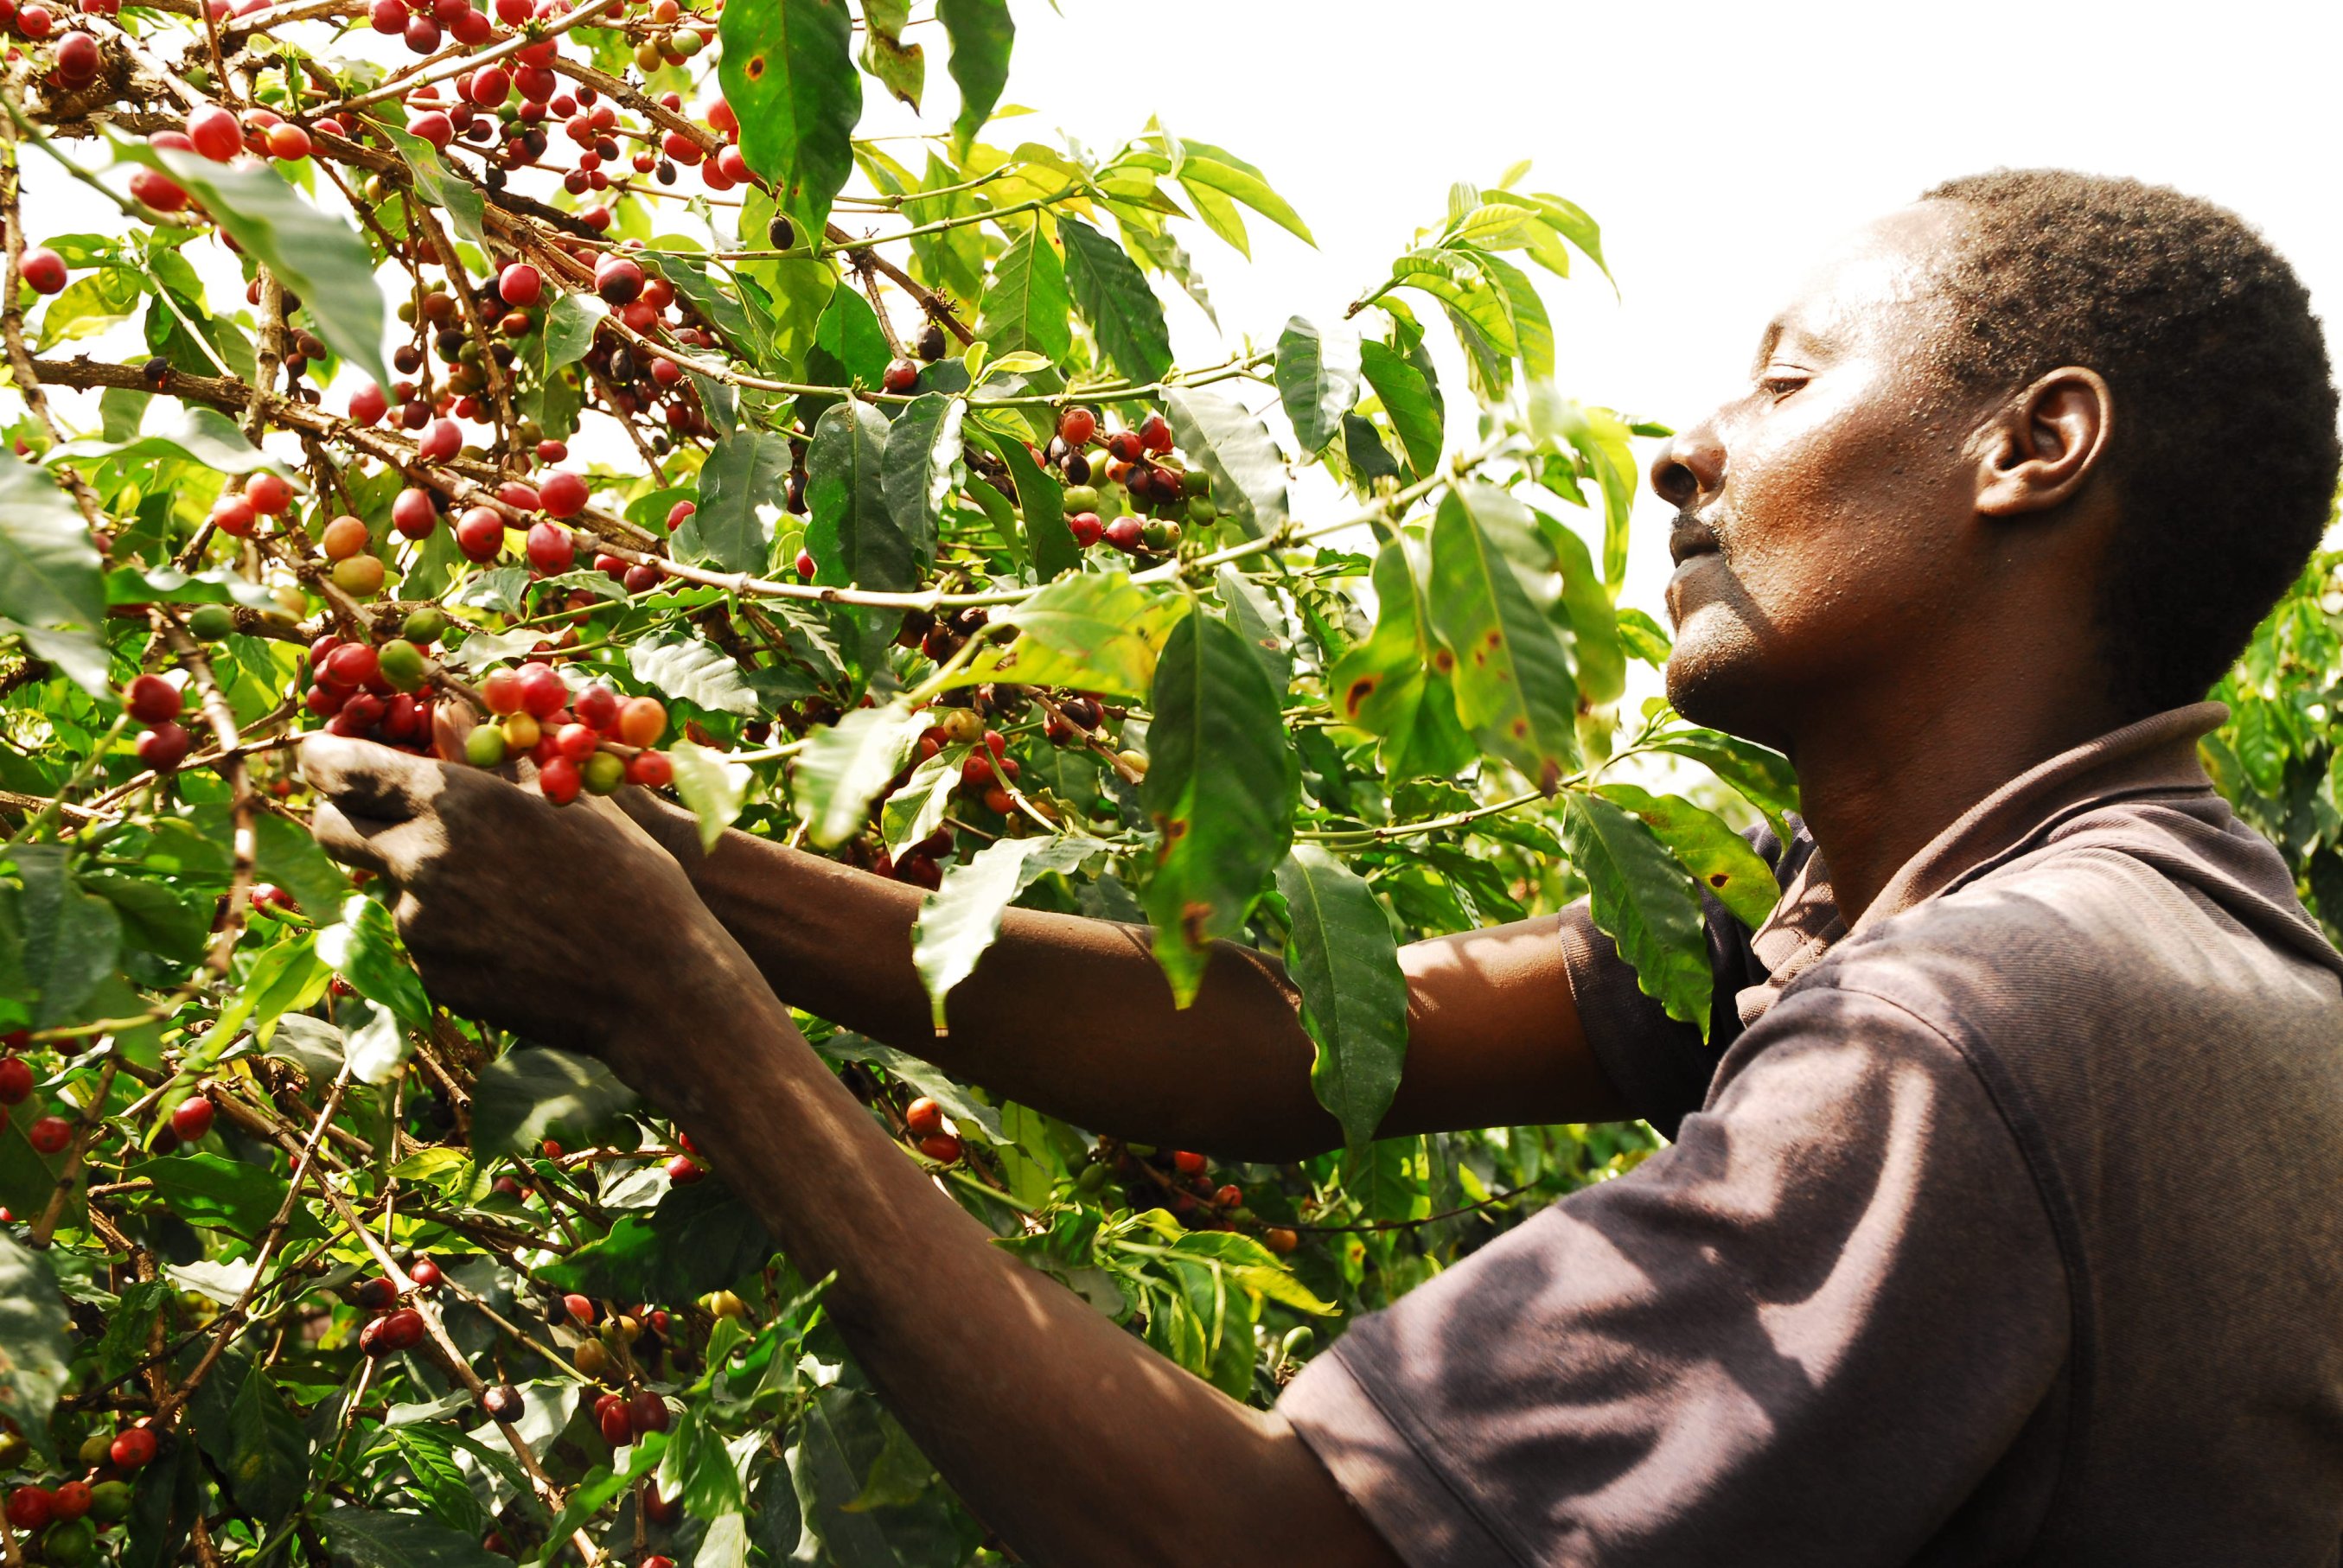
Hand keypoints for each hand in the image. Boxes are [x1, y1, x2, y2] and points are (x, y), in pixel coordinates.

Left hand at [299, 733, 749, 1071]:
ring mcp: (421, 926)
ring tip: (495, 888)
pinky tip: (512, 933)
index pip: (344, 769)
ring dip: (415, 878)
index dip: (325, 756)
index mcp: (452, 801)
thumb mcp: (569, 796)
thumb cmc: (630, 875)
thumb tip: (441, 713)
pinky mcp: (433, 977)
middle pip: (333, 829)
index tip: (323, 754)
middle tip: (375, 812)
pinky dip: (450, 929)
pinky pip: (423, 941)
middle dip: (344, 814)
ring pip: (385, 889)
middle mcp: (420, 861)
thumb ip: (493, 755)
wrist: (654, 982)